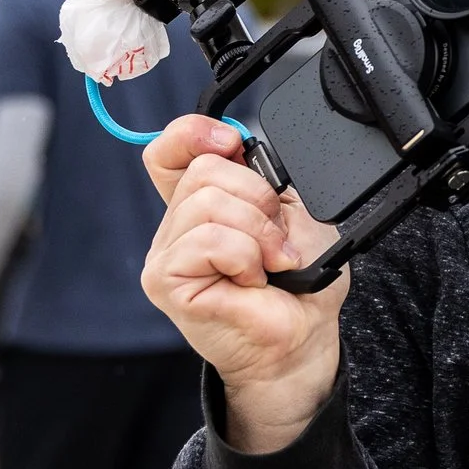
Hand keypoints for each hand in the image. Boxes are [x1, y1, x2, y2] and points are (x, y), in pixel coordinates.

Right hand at [142, 116, 347, 453]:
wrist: (303, 335)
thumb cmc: (300, 281)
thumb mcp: (293, 211)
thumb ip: (260, 176)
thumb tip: (236, 144)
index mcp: (201, 203)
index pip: (169, 149)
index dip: (195, 133)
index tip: (233, 144)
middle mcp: (177, 226)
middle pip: (203, 169)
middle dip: (258, 198)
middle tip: (276, 238)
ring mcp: (166, 254)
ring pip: (207, 202)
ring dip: (257, 231)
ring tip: (270, 262)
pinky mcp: (165, 280)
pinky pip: (208, 240)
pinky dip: (245, 255)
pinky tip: (252, 279)